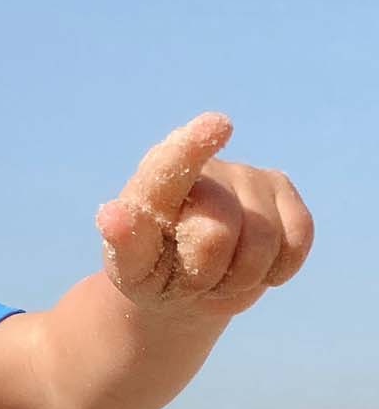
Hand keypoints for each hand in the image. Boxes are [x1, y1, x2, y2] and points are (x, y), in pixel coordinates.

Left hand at [96, 114, 313, 322]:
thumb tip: (112, 214)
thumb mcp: (132, 269)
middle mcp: (203, 170)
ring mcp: (246, 175)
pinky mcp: (281, 188)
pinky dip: (278, 269)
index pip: (171, 165)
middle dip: (204, 276)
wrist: (188, 283)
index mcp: (154, 185)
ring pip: (262, 243)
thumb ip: (125, 244)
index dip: (194, 146)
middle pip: (217, 235)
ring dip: (240, 279)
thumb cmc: (153, 273)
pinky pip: (297, 238)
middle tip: (190, 279)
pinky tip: (255, 267)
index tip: (218, 125)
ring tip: (218, 275)